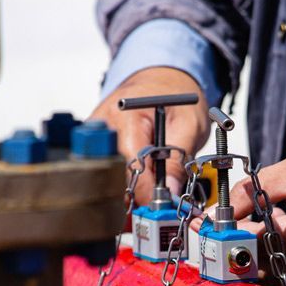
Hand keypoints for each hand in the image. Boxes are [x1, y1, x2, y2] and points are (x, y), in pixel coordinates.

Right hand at [89, 67, 209, 203]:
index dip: (145, 190)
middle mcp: (104, 124)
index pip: (130, 162)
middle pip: (113, 173)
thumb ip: (178, 159)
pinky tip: (139, 183)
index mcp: (126, 113)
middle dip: (136, 194)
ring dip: (129, 190)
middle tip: (157, 207)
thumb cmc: (174, 94)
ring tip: (150, 193)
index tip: (159, 207)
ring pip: (107, 176)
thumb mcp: (189, 124)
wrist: (161, 78)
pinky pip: (106, 171)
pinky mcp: (96, 144)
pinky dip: (123, 182)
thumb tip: (169, 193)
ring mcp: (96, 135)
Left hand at [223, 138, 285, 285]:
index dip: (236, 236)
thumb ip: (252, 193)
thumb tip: (217, 216)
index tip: (212, 230)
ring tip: (259, 233)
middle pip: (274, 267)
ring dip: (265, 262)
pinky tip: (284, 243)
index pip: (269, 241)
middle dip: (245, 251)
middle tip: (222, 237)